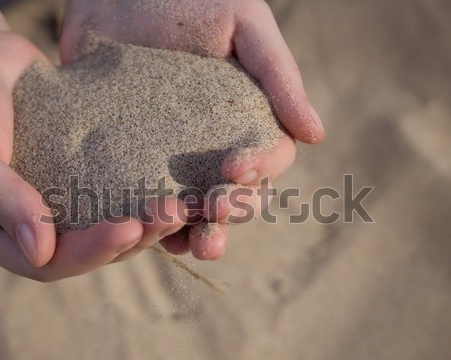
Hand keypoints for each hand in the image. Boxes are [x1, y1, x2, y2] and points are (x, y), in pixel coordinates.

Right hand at [0, 30, 185, 280]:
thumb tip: (40, 253)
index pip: (48, 262)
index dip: (90, 252)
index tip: (128, 230)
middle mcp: (33, 227)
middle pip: (88, 251)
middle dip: (132, 238)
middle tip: (170, 216)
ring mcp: (62, 202)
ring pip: (109, 225)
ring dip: (147, 221)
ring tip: (182, 204)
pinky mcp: (84, 176)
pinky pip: (115, 192)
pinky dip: (143, 193)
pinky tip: (174, 182)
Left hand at [60, 0, 324, 259]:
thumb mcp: (244, 23)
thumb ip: (279, 76)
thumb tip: (316, 135)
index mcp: (249, 120)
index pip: (269, 158)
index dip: (260, 169)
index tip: (235, 167)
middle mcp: (216, 147)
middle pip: (239, 195)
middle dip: (232, 211)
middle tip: (215, 212)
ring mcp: (175, 160)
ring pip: (196, 210)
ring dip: (198, 232)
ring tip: (194, 244)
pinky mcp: (134, 163)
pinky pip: (145, 201)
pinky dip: (150, 221)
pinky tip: (146, 232)